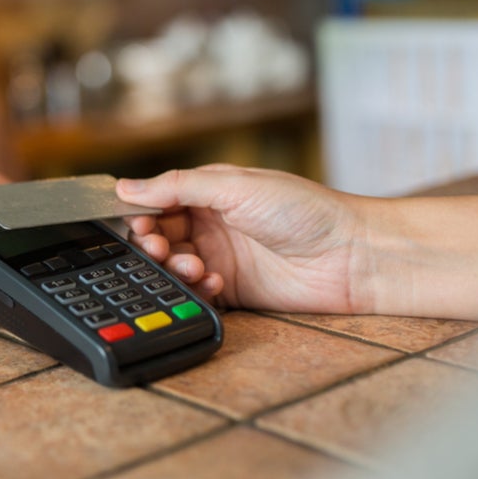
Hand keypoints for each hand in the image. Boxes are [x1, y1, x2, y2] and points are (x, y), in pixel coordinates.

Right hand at [117, 165, 369, 313]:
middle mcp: (213, 223)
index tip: (137, 223)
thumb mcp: (236, 186)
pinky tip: (213, 283)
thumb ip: (178, 186)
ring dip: (173, 268)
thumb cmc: (305, 210)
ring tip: (192, 267)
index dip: (142, 212)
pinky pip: (196, 292)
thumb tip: (125, 187)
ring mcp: (222, 257)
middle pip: (160, 235)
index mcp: (211, 191)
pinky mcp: (233, 289)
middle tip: (156, 249)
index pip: (159, 200)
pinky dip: (196, 290)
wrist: (352, 256)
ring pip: (174, 266)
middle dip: (152, 244)